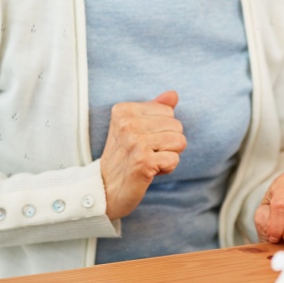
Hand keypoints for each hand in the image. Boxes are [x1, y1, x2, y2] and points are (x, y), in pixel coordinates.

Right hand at [100, 91, 184, 219]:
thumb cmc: (124, 157)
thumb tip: (173, 94)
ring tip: (149, 161)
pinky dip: (167, 168)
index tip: (143, 141)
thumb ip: (154, 109)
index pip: (168, 111)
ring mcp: (134, 142)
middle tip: (146, 153)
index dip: (162, 129)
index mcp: (123, 110)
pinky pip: (174, 159)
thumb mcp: (134, 128)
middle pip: (176, 125)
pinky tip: (150, 171)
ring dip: (169, 155)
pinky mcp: (143, 161)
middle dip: (168, 143)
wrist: (104, 189)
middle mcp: (127, 123)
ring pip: (179, 141)